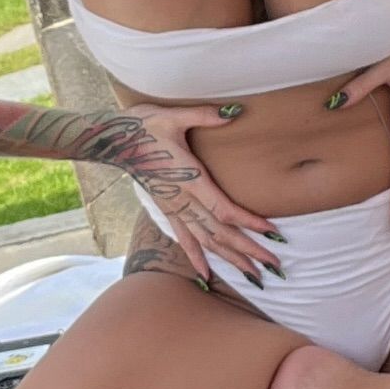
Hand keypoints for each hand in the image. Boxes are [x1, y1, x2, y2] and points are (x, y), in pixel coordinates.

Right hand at [93, 102, 285, 284]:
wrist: (114, 140)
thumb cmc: (144, 125)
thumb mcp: (173, 116)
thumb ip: (204, 115)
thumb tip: (233, 112)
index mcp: (189, 178)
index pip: (224, 209)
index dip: (249, 223)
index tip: (273, 233)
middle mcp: (182, 199)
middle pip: (220, 233)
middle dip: (249, 251)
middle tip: (275, 267)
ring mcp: (173, 207)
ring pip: (206, 241)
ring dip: (230, 259)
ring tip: (255, 275)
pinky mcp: (166, 209)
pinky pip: (183, 239)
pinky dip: (196, 258)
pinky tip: (206, 275)